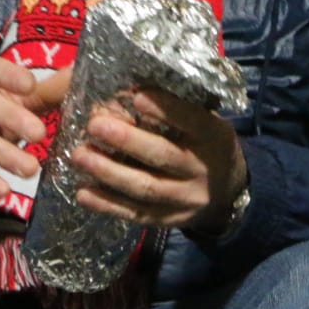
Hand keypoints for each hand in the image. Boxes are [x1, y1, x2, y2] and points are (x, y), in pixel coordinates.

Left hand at [69, 87, 246, 231]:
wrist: (228, 193)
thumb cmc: (206, 145)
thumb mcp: (207, 123)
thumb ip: (179, 111)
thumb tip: (131, 89)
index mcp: (214, 137)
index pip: (193, 122)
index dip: (166, 109)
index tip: (137, 95)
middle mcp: (202, 169)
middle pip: (163, 156)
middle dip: (127, 141)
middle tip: (94, 125)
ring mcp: (185, 199)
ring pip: (145, 188)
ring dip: (109, 172)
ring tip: (79, 156)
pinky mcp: (168, 219)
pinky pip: (135, 214)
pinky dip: (107, 204)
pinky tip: (83, 193)